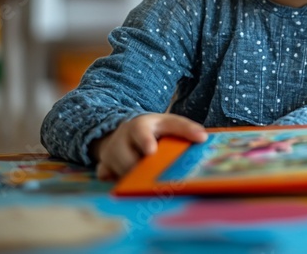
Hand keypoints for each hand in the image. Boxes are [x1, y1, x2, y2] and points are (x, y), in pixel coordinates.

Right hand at [90, 113, 207, 180]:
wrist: (128, 132)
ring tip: (147, 179)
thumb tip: (202, 138)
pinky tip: (127, 184)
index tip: (151, 151)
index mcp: (139, 126)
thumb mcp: (169, 123)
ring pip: (118, 171)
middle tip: (154, 176)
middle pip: (127, 159)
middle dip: (140, 169)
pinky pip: (105, 177)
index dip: (145, 142)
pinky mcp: (103, 165)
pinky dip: (115, 181)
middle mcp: (121, 139)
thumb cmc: (155, 130)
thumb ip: (185, 128)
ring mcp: (110, 153)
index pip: (140, 133)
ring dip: (133, 178)